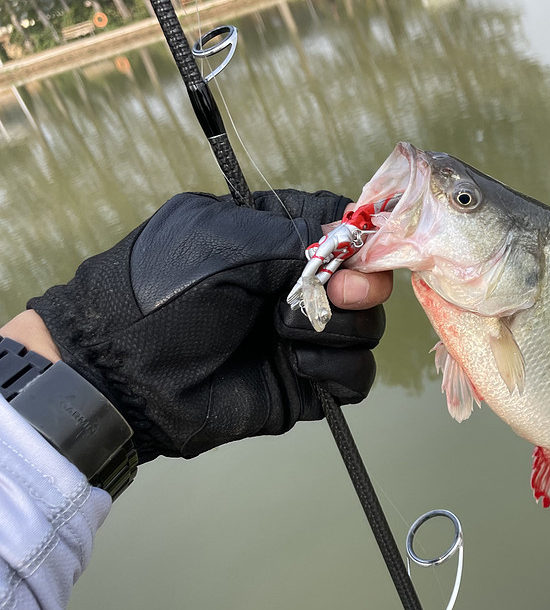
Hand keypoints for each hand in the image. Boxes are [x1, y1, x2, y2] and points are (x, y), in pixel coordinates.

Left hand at [26, 190, 391, 462]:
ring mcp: (301, 335)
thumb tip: (356, 243)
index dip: (361, 238)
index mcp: (274, 238)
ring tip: (288, 334)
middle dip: (360, 286)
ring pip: (366, 326)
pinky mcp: (305, 383)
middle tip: (336, 294)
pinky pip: (356, 375)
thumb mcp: (226, 242)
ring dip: (339, 329)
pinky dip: (339, 369)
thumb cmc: (160, 293)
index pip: (341, 226)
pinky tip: (300, 366)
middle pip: (366, 279)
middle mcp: (294, 285)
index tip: (359, 250)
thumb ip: (297, 236)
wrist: (123, 375)